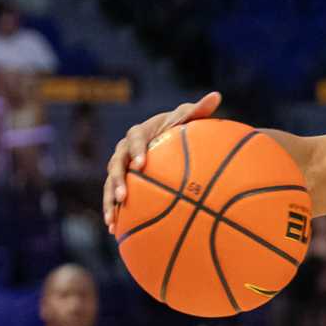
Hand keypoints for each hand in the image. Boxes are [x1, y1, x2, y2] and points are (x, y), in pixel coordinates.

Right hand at [104, 90, 221, 227]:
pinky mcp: (120, 181)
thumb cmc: (180, 125)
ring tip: (111, 221)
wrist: (165, 136)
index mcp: (138, 133)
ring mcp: (120, 166)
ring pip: (109, 184)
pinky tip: (115, 231)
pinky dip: (113, 212)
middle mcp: (124, 149)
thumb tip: (216, 95)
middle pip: (115, 165)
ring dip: (109, 202)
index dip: (136, 151)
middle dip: (117, 181)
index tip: (141, 165)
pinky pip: (114, 197)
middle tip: (123, 197)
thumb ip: (199, 109)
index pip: (135, 140)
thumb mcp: (189, 116)